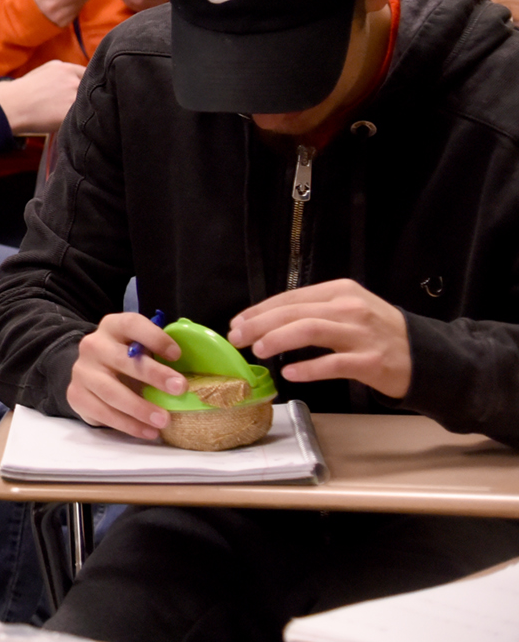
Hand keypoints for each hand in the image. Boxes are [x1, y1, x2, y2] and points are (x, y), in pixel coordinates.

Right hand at [0, 59, 83, 134]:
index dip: (86, 85)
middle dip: (84, 98)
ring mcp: (72, 95)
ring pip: (87, 105)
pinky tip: (64, 123)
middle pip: (90, 90)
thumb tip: (73, 82)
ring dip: (82, 111)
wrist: (10, 106)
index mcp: (63, 68)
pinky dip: (76, 122)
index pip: (87, 74)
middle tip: (76, 107)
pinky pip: (80, 118)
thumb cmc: (20, 92)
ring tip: (67, 117)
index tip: (83, 93)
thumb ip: (60, 74)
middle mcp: (71, 79)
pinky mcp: (70, 112)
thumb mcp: (41, 73)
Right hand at [66, 311, 186, 438]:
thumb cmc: (125, 360)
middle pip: (123, 359)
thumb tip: (201, 367)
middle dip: (153, 374)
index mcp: (113, 327)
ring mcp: (82, 371)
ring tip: (164, 420)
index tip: (177, 355)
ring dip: (140, 407)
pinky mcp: (76, 395)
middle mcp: (93, 345)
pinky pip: (103, 412)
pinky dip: (128, 425)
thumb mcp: (138, 348)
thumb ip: (159, 352)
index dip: (155, 337)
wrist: (89, 374)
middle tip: (180, 389)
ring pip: (111, 391)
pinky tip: (148, 431)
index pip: (131, 324)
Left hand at [227, 279, 411, 397]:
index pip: (290, 297)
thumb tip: (267, 322)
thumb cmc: (379, 333)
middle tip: (237, 338)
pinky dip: (309, 368)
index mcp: (340, 291)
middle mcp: (349, 308)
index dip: (260, 310)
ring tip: (258, 350)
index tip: (238, 323)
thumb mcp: (348, 309)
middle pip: (295, 312)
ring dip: (278, 339)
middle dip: (260, 324)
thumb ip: (314, 311)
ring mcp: (361, 334)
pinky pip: (333, 364)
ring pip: (311, 330)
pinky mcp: (371, 361)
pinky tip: (291, 374)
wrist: (427, 355)